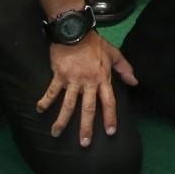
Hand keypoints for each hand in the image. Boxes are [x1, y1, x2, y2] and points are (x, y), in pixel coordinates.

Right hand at [38, 31, 136, 146]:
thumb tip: (135, 82)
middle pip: (88, 108)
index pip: (109, 101)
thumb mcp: (114, 53)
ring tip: (56, 133)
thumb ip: (125, 69)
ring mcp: (73, 80)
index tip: (110, 132)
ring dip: (62, 120)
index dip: (110, 117)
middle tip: (84, 143)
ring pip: (68, 104)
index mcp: (102, 78)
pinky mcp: (59, 76)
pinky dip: (45, 101)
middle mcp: (88, 82)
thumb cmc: (95, 43)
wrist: (75, 30)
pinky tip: (39, 110)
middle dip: (86, 127)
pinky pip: (52, 91)